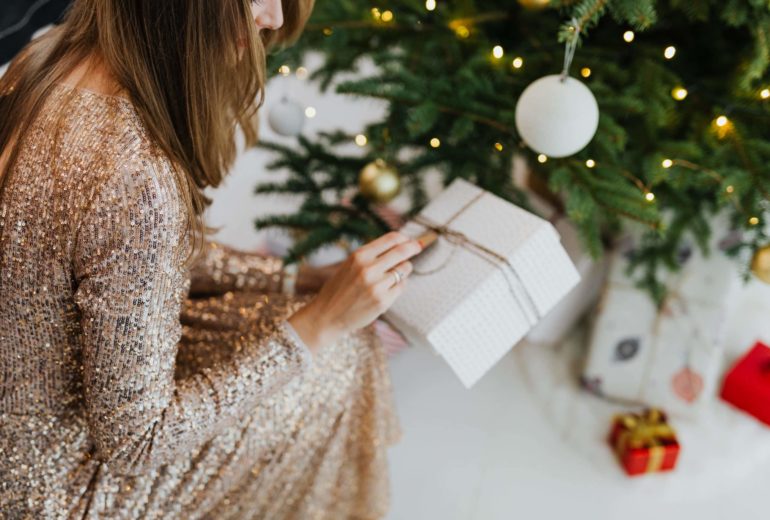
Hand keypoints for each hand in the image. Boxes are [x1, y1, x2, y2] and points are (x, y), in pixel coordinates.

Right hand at [287, 231, 422, 354]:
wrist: (327, 316)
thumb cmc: (339, 289)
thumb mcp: (350, 266)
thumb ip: (372, 256)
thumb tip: (401, 245)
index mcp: (359, 256)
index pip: (391, 239)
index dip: (404, 238)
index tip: (409, 240)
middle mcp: (368, 268)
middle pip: (402, 251)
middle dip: (414, 247)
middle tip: (418, 246)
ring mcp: (377, 285)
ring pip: (404, 269)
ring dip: (403, 269)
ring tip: (391, 276)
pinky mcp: (383, 301)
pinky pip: (402, 286)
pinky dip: (399, 285)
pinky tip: (387, 290)